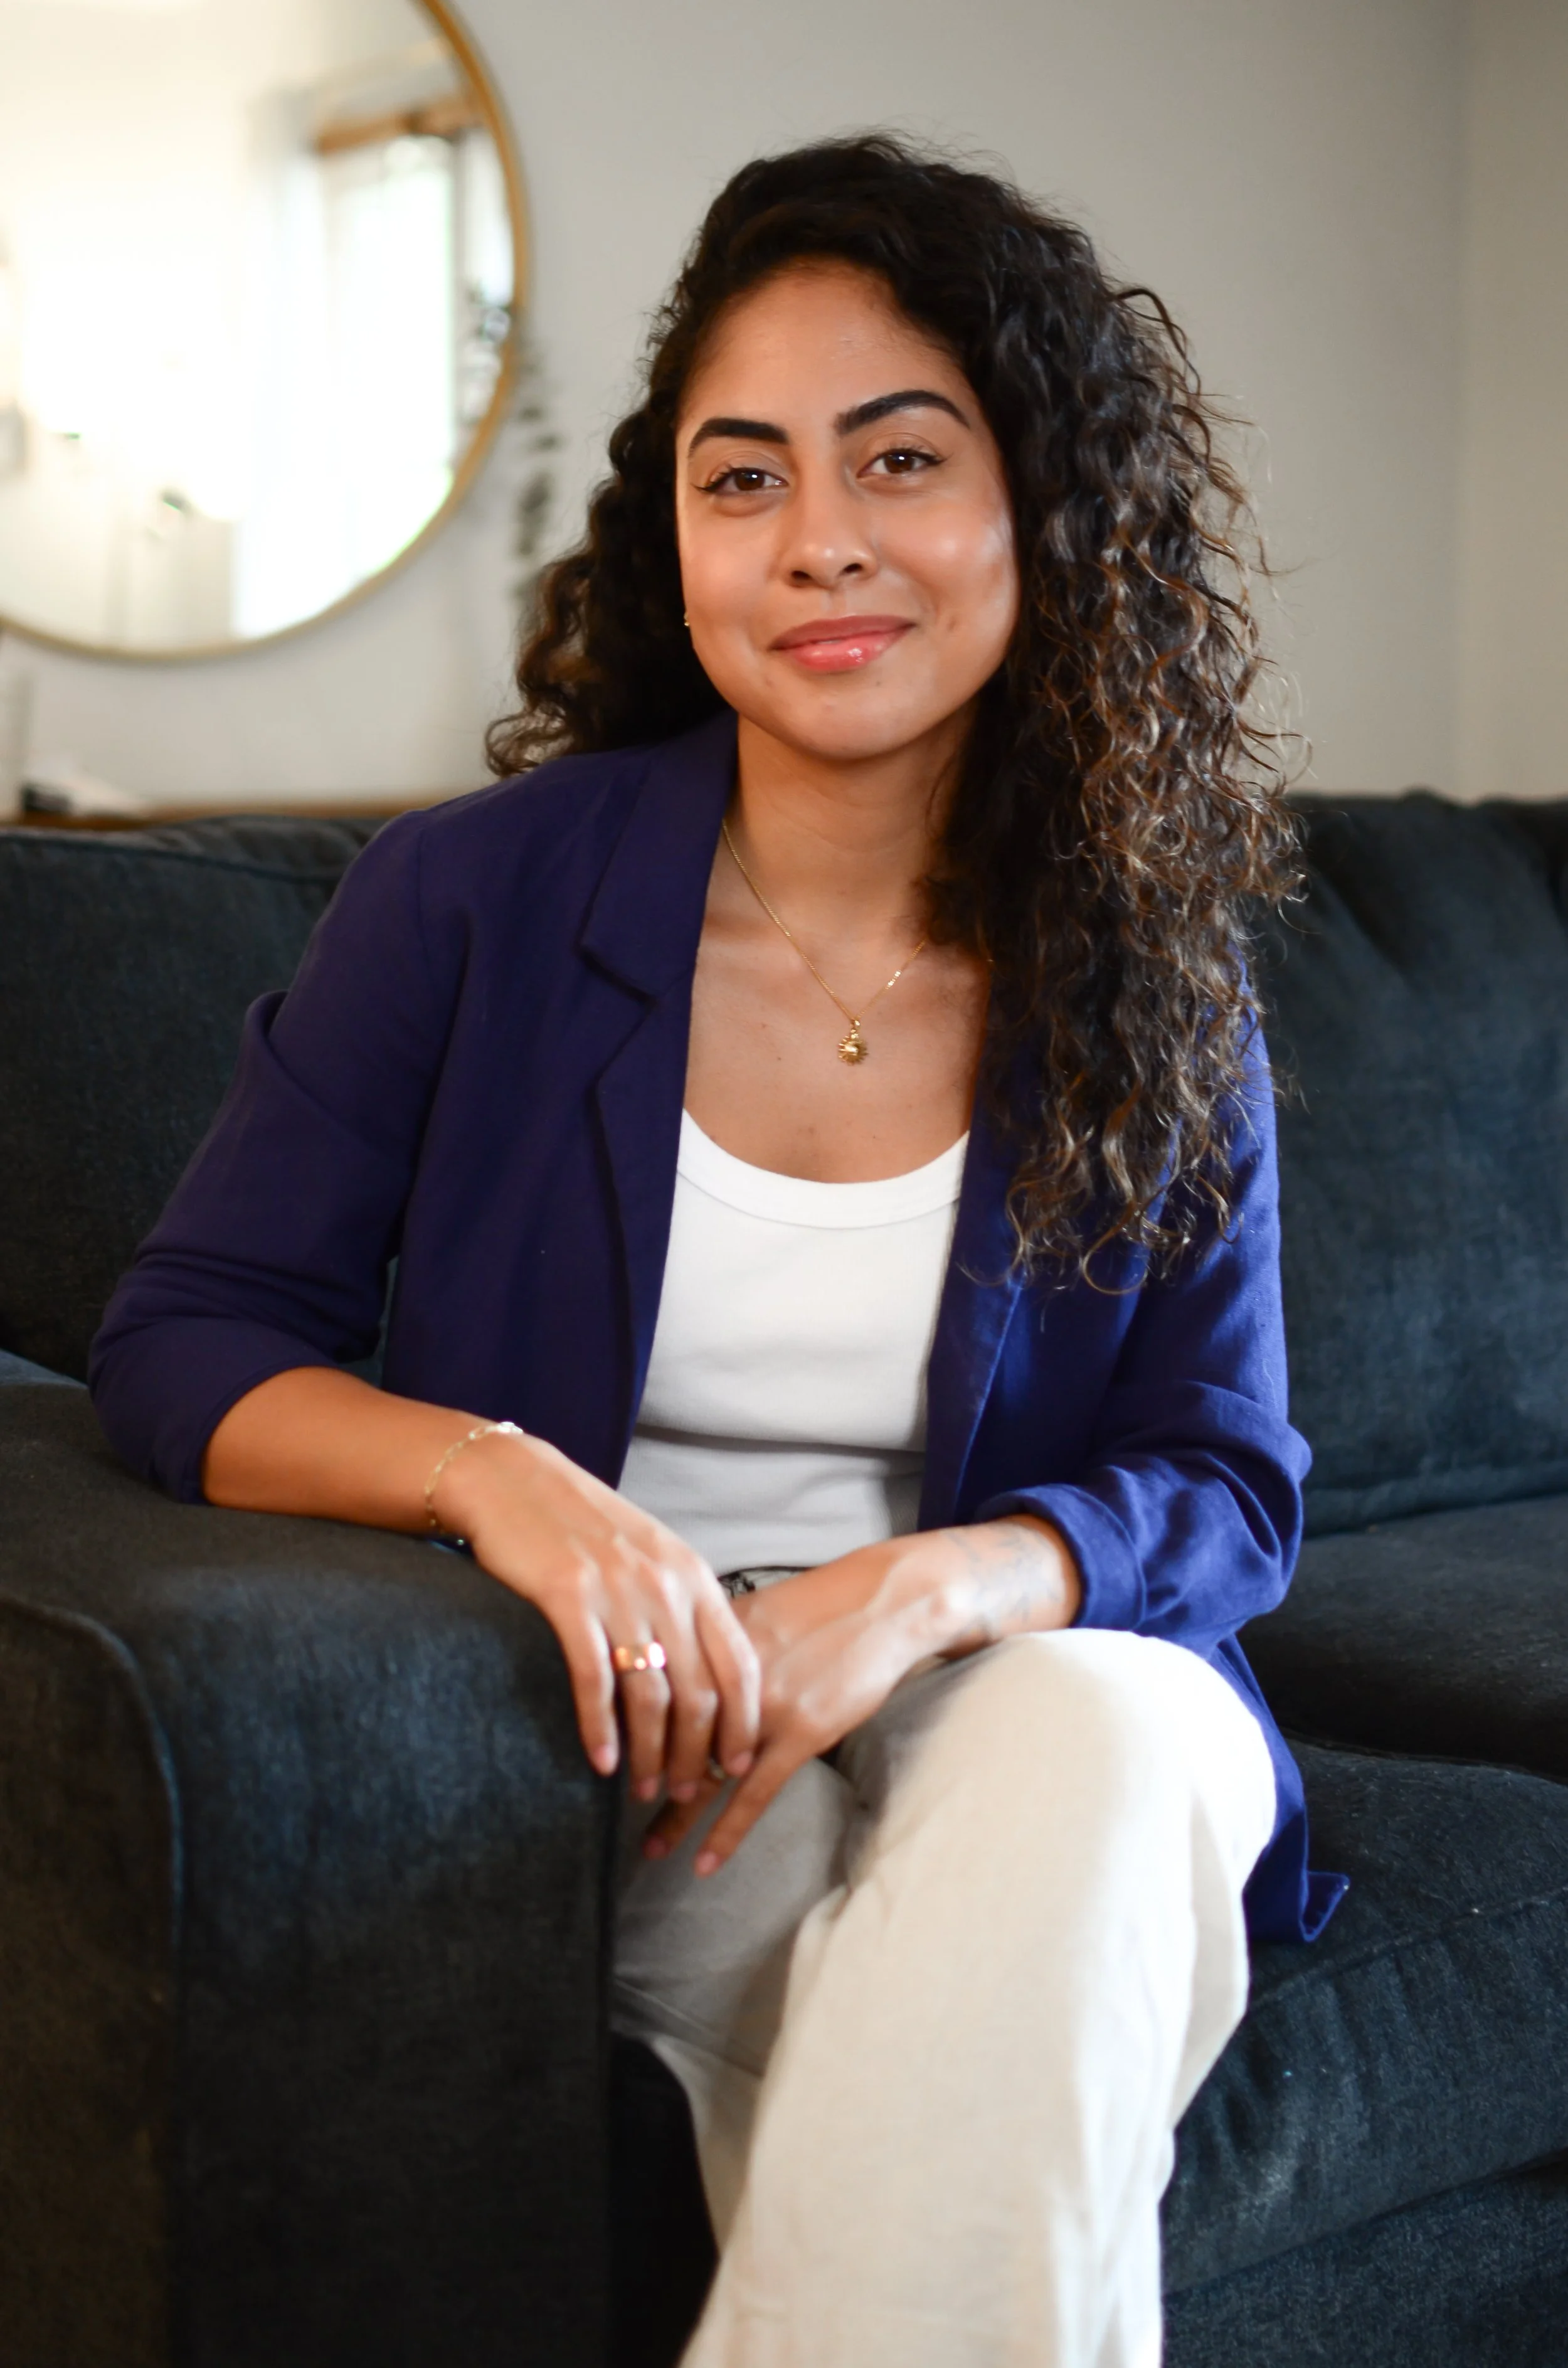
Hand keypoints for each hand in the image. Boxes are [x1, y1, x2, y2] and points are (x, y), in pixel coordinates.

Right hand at [435, 1428, 759, 1797]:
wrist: (516, 1480)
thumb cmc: (585, 1524)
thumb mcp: (651, 1554)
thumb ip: (681, 1603)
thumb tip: (703, 1670)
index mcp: (693, 1576)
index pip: (739, 1664)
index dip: (742, 1723)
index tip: (735, 1766)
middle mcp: (665, 1586)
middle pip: (698, 1692)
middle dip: (694, 1755)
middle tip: (683, 1795)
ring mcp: (618, 1592)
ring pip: (650, 1696)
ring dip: (649, 1754)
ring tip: (641, 1790)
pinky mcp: (567, 1598)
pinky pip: (594, 1680)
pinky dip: (600, 1729)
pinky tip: (601, 1760)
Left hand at [643, 1515, 1078, 1872]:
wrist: (883, 1605)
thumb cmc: (821, 1607)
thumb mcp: (756, 1611)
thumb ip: (711, 1641)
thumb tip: (671, 1661)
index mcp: (712, 1640)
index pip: (657, 1689)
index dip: (628, 1723)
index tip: (604, 1750)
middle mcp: (728, 1675)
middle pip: (671, 1734)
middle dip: (643, 1775)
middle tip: (608, 1811)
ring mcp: (764, 1707)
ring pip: (706, 1770)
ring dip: (675, 1815)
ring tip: (649, 1851)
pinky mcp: (800, 1734)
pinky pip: (754, 1794)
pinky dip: (727, 1831)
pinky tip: (704, 1862)